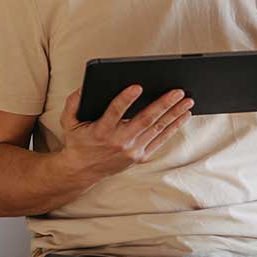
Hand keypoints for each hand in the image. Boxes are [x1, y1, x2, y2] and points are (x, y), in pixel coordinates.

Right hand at [54, 84, 194, 183]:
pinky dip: (173, 128)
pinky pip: (160, 140)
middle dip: (163, 104)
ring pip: (156, 129)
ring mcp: (131, 151)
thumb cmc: (78, 141)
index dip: (125, 99)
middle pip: (144, 120)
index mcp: (101, 131)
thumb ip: (73, 103)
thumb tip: (85, 87)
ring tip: (188, 101)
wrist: (83, 171)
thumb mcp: (68, 121)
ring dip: (174, 114)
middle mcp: (119, 142)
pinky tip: (183, 116)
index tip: (138, 86)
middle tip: (178, 91)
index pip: (114, 113)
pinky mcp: (140, 156)